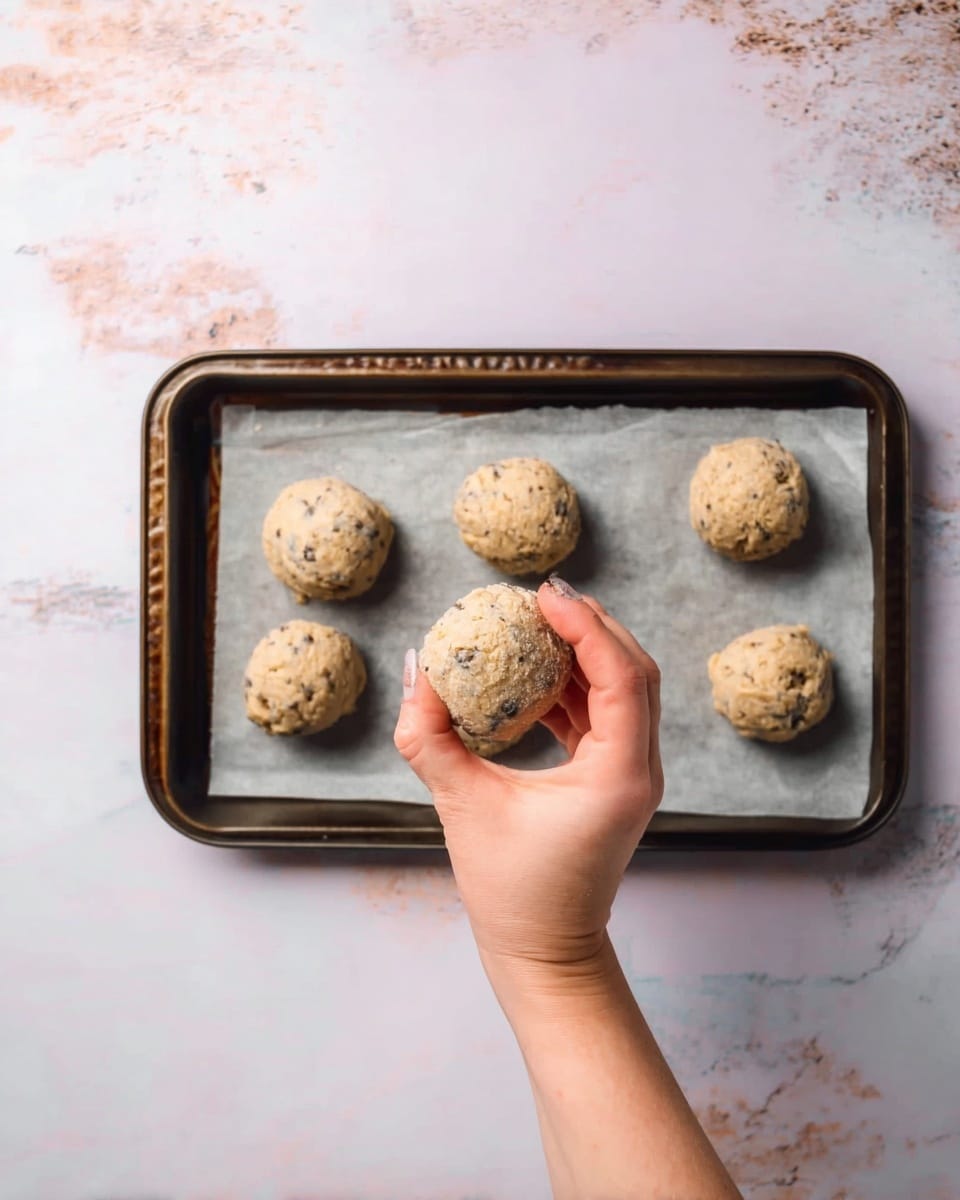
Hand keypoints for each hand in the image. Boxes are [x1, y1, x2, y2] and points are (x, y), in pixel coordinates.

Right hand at [394, 577, 662, 974]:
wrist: (546, 954)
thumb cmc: (512, 893)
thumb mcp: (462, 807)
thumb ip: (430, 738)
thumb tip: (416, 672)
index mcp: (618, 776)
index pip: (621, 676)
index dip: (586, 626)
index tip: (544, 596)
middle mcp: (639, 770)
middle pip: (636, 671)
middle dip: (593, 625)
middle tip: (543, 597)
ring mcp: (633, 776)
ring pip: (626, 690)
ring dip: (587, 652)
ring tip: (538, 624)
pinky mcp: (615, 781)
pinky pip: (606, 715)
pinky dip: (577, 685)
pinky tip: (536, 675)